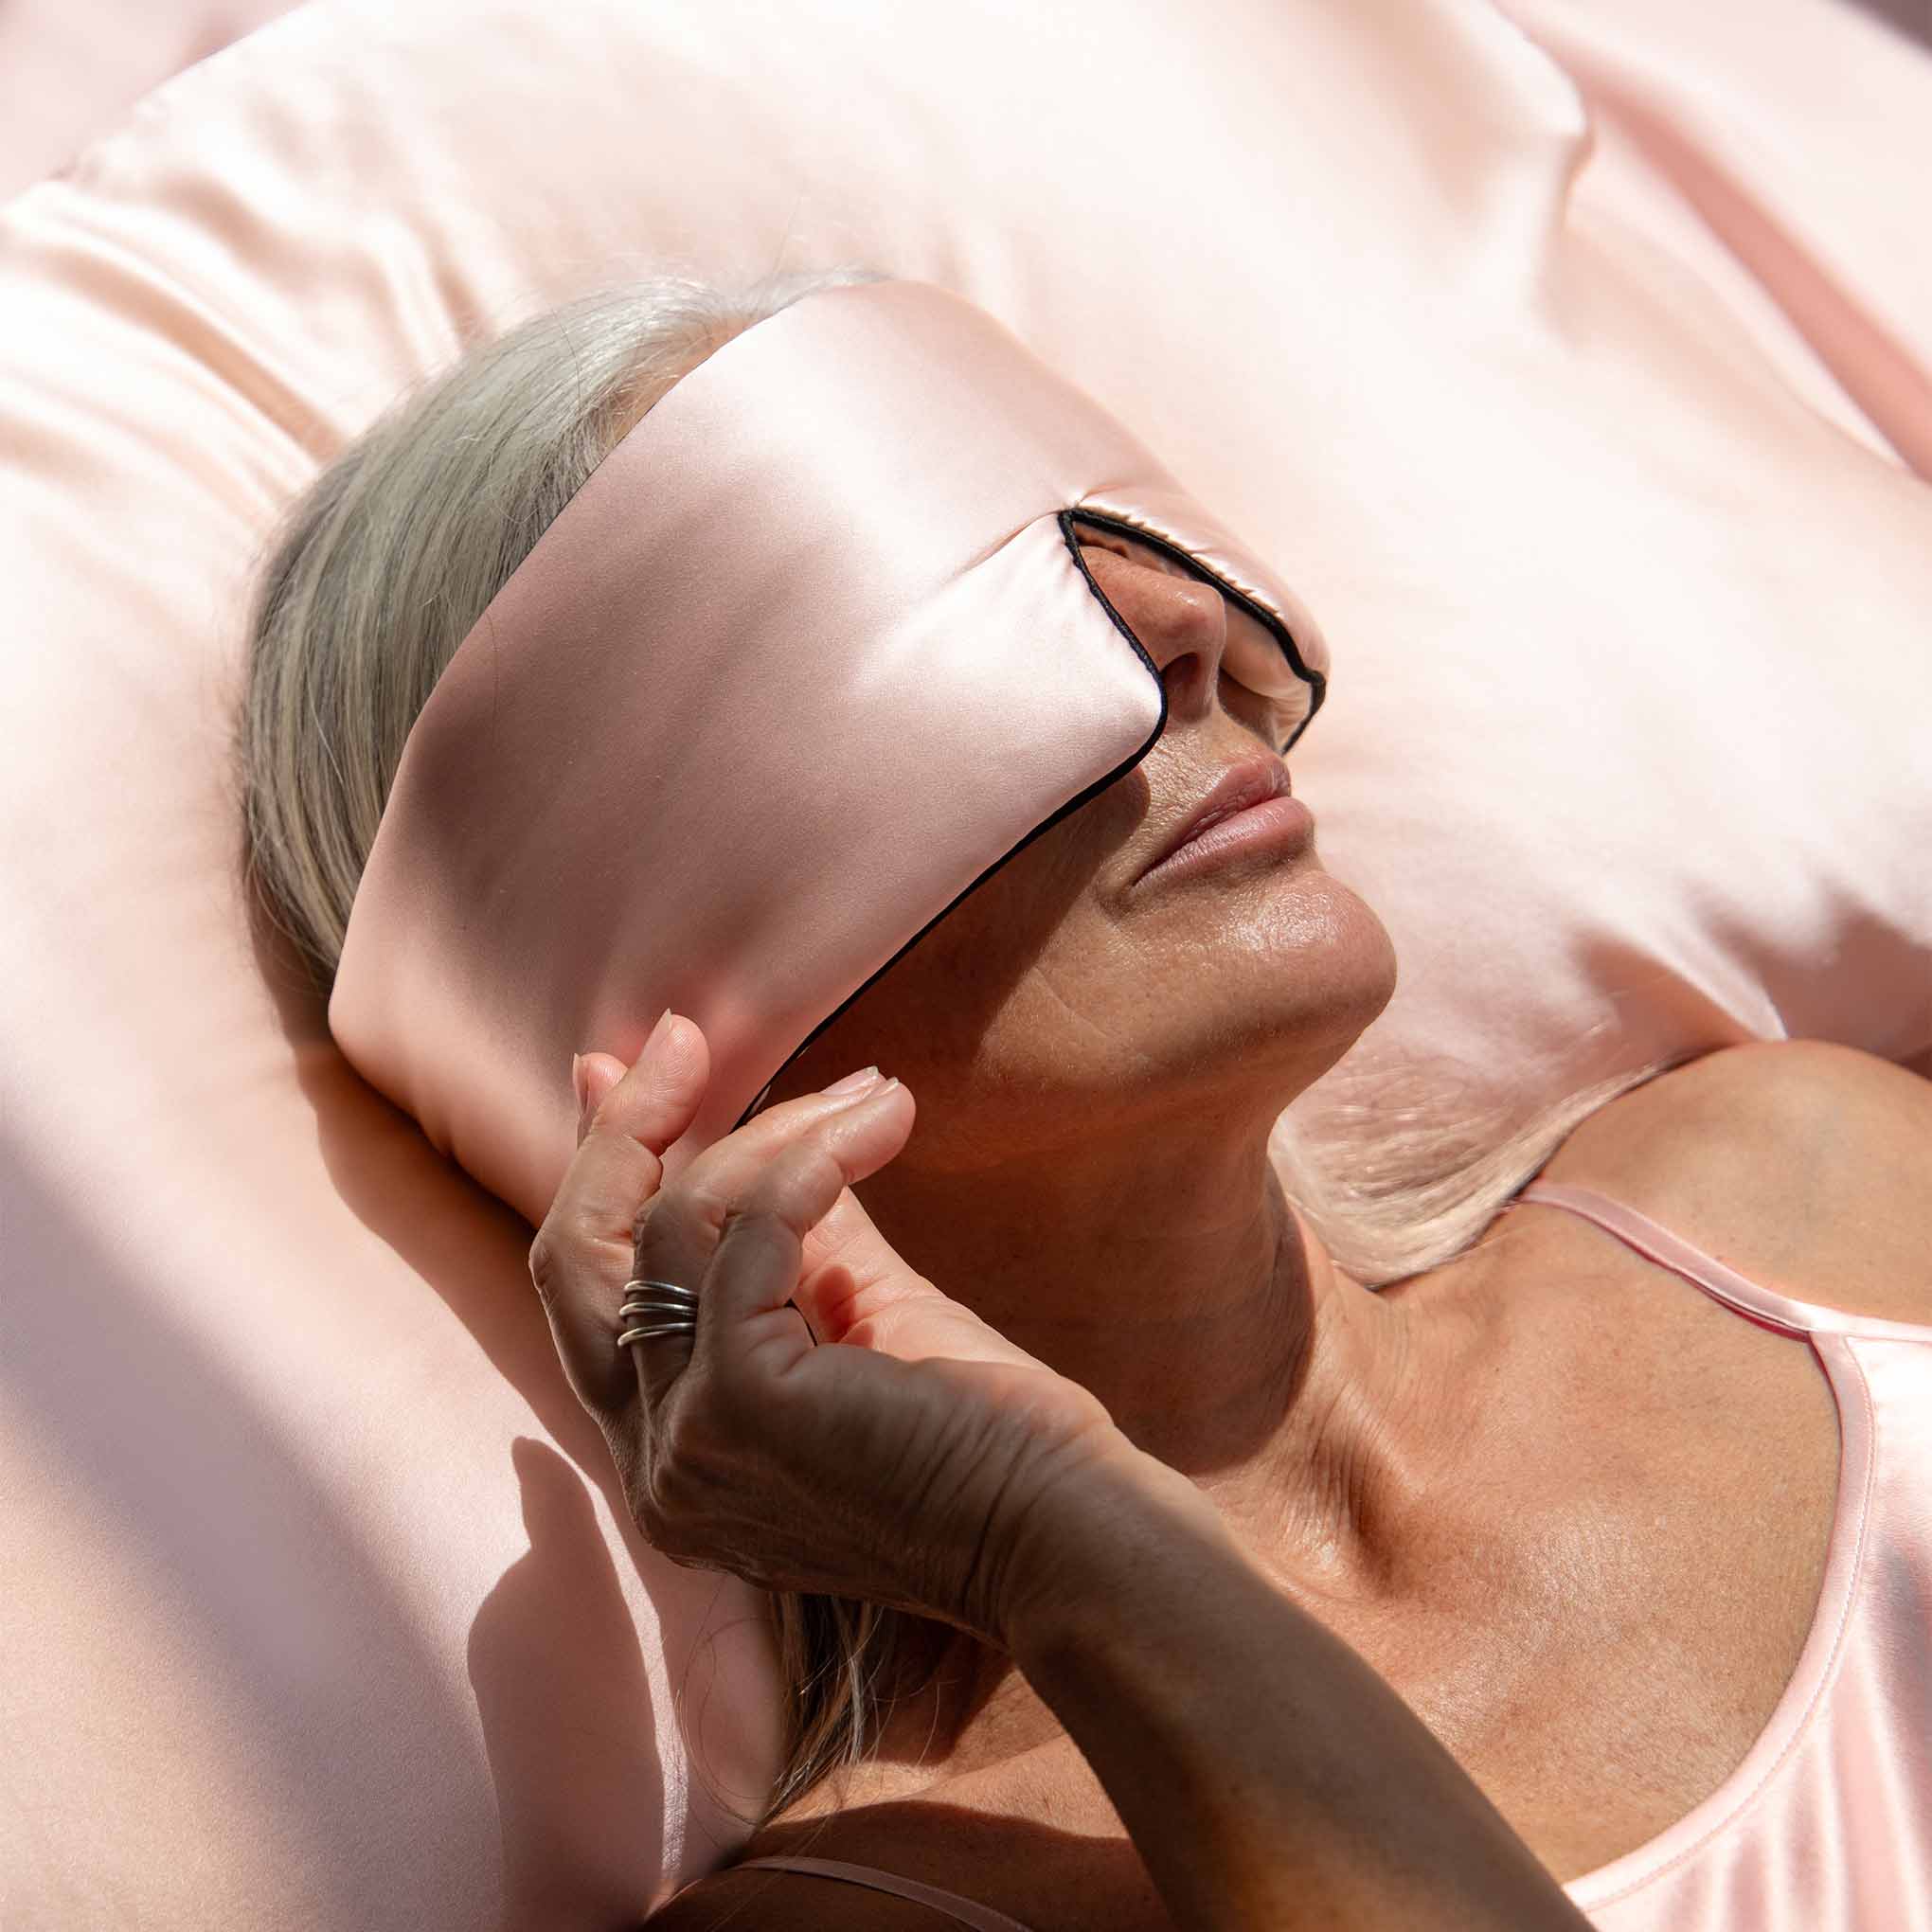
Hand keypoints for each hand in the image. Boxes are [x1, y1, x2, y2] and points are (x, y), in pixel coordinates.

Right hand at [527, 1013, 1141, 1648]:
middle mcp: (654, 1465)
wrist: (1063, 1525)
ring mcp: (685, 1442)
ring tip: (870, 1100)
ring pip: (667, 1226)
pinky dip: (814, 1160)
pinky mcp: (741, 1402)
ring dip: (773, 1134)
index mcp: (671, 1453)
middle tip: (681, 1039)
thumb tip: (722, 1120)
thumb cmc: (980, 1429)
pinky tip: (884, 1124)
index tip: (625, 1070)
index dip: (597, 1170)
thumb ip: (772, 1226)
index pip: (587, 1293)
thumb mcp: (851, 1308)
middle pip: (574, 1257)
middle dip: (619, 1130)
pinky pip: (750, 1232)